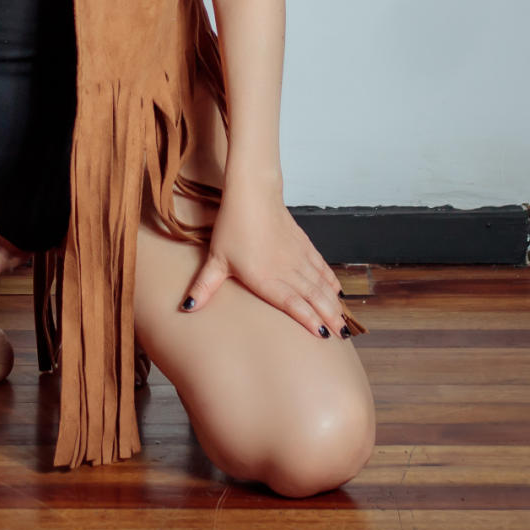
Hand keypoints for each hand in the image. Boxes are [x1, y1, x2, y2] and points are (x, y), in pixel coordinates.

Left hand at [179, 193, 351, 339]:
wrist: (253, 193)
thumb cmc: (232, 226)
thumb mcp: (215, 259)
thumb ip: (204, 287)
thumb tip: (186, 307)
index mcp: (266, 278)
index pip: (293, 304)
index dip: (309, 319)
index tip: (322, 335)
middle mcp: (287, 270)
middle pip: (313, 297)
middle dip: (329, 317)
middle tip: (342, 336)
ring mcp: (297, 257)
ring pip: (320, 284)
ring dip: (333, 302)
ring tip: (343, 320)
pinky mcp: (302, 244)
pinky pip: (320, 267)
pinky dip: (330, 280)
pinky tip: (336, 290)